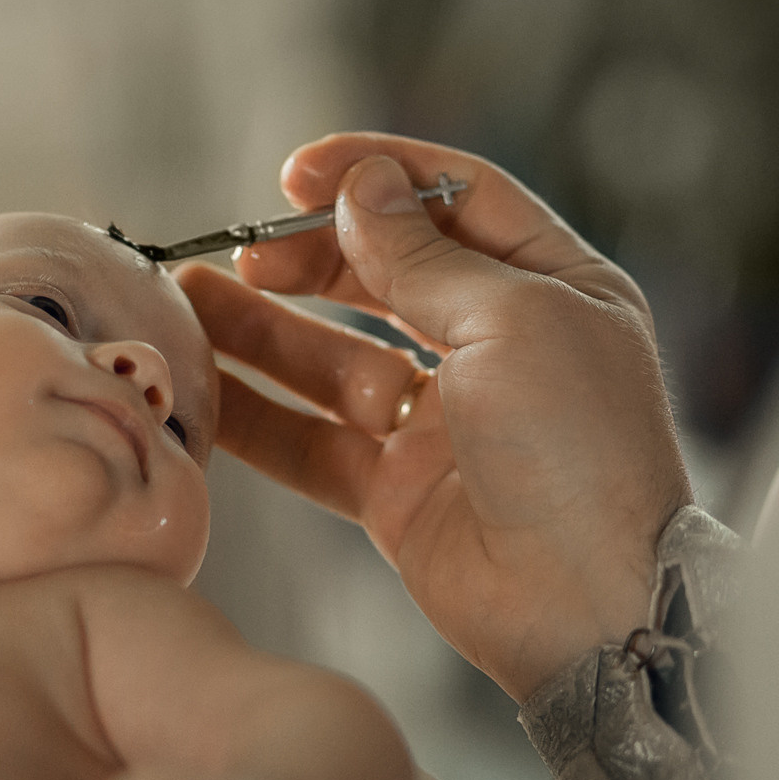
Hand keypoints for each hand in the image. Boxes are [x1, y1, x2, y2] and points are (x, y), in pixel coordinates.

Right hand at [176, 133, 691, 700]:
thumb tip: (363, 188)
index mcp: (550, 288)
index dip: (376, 175)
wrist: (589, 606)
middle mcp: (494, 349)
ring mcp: (441, 423)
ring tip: (189, 299)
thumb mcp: (509, 320)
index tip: (296, 173)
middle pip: (383, 276)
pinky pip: (309, 440)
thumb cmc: (578, 451)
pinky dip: (254, 413)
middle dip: (308, 257)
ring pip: (331, 359)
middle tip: (244, 252)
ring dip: (261, 328)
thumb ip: (423, 257)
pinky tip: (202, 383)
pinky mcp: (394, 490)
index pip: (454, 202)